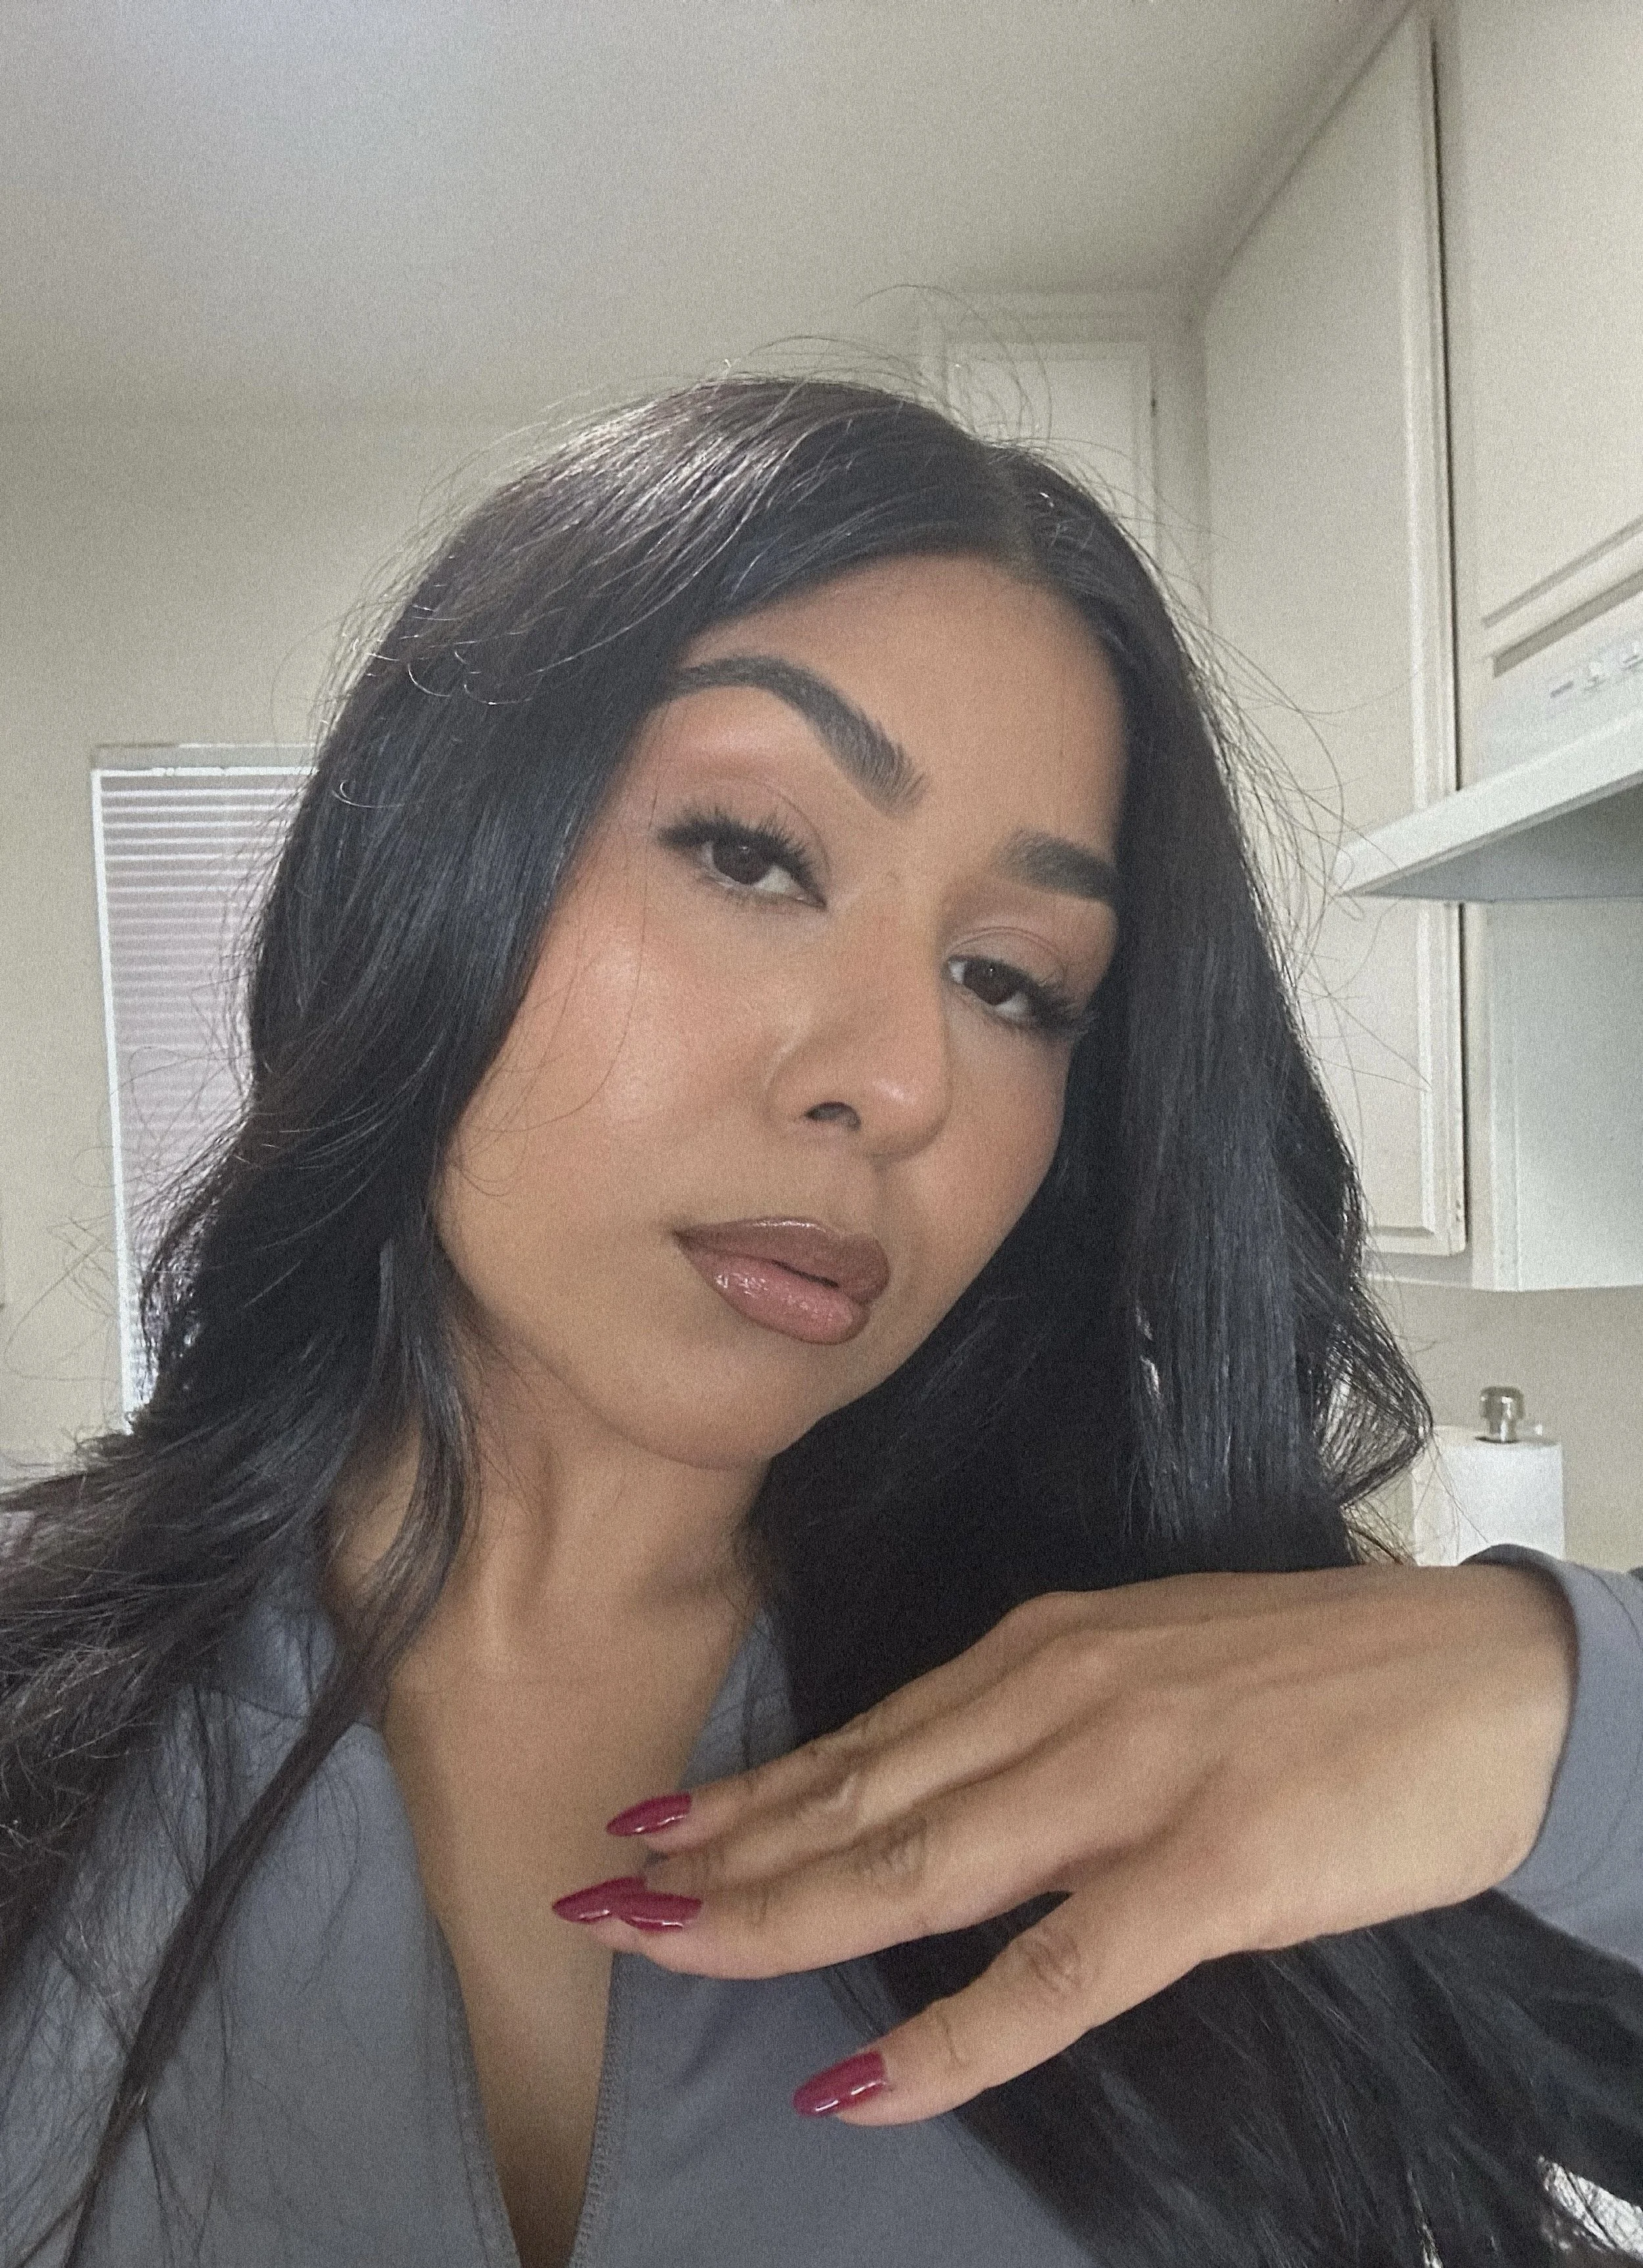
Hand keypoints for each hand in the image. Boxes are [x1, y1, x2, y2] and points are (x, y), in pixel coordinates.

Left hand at [553, 1562, 1575, 2124]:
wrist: (1487, 1674)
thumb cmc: (1325, 1674)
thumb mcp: (1158, 1666)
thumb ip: (1050, 1725)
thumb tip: (952, 1794)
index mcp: (1048, 1649)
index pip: (864, 1738)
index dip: (749, 1789)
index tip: (651, 1821)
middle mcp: (1061, 1698)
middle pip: (857, 1799)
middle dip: (719, 1856)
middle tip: (601, 1894)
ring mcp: (1128, 1781)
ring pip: (914, 1867)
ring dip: (778, 1918)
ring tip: (669, 1952)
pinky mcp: (1208, 1869)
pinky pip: (1052, 1973)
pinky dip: (948, 2035)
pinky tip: (864, 2082)